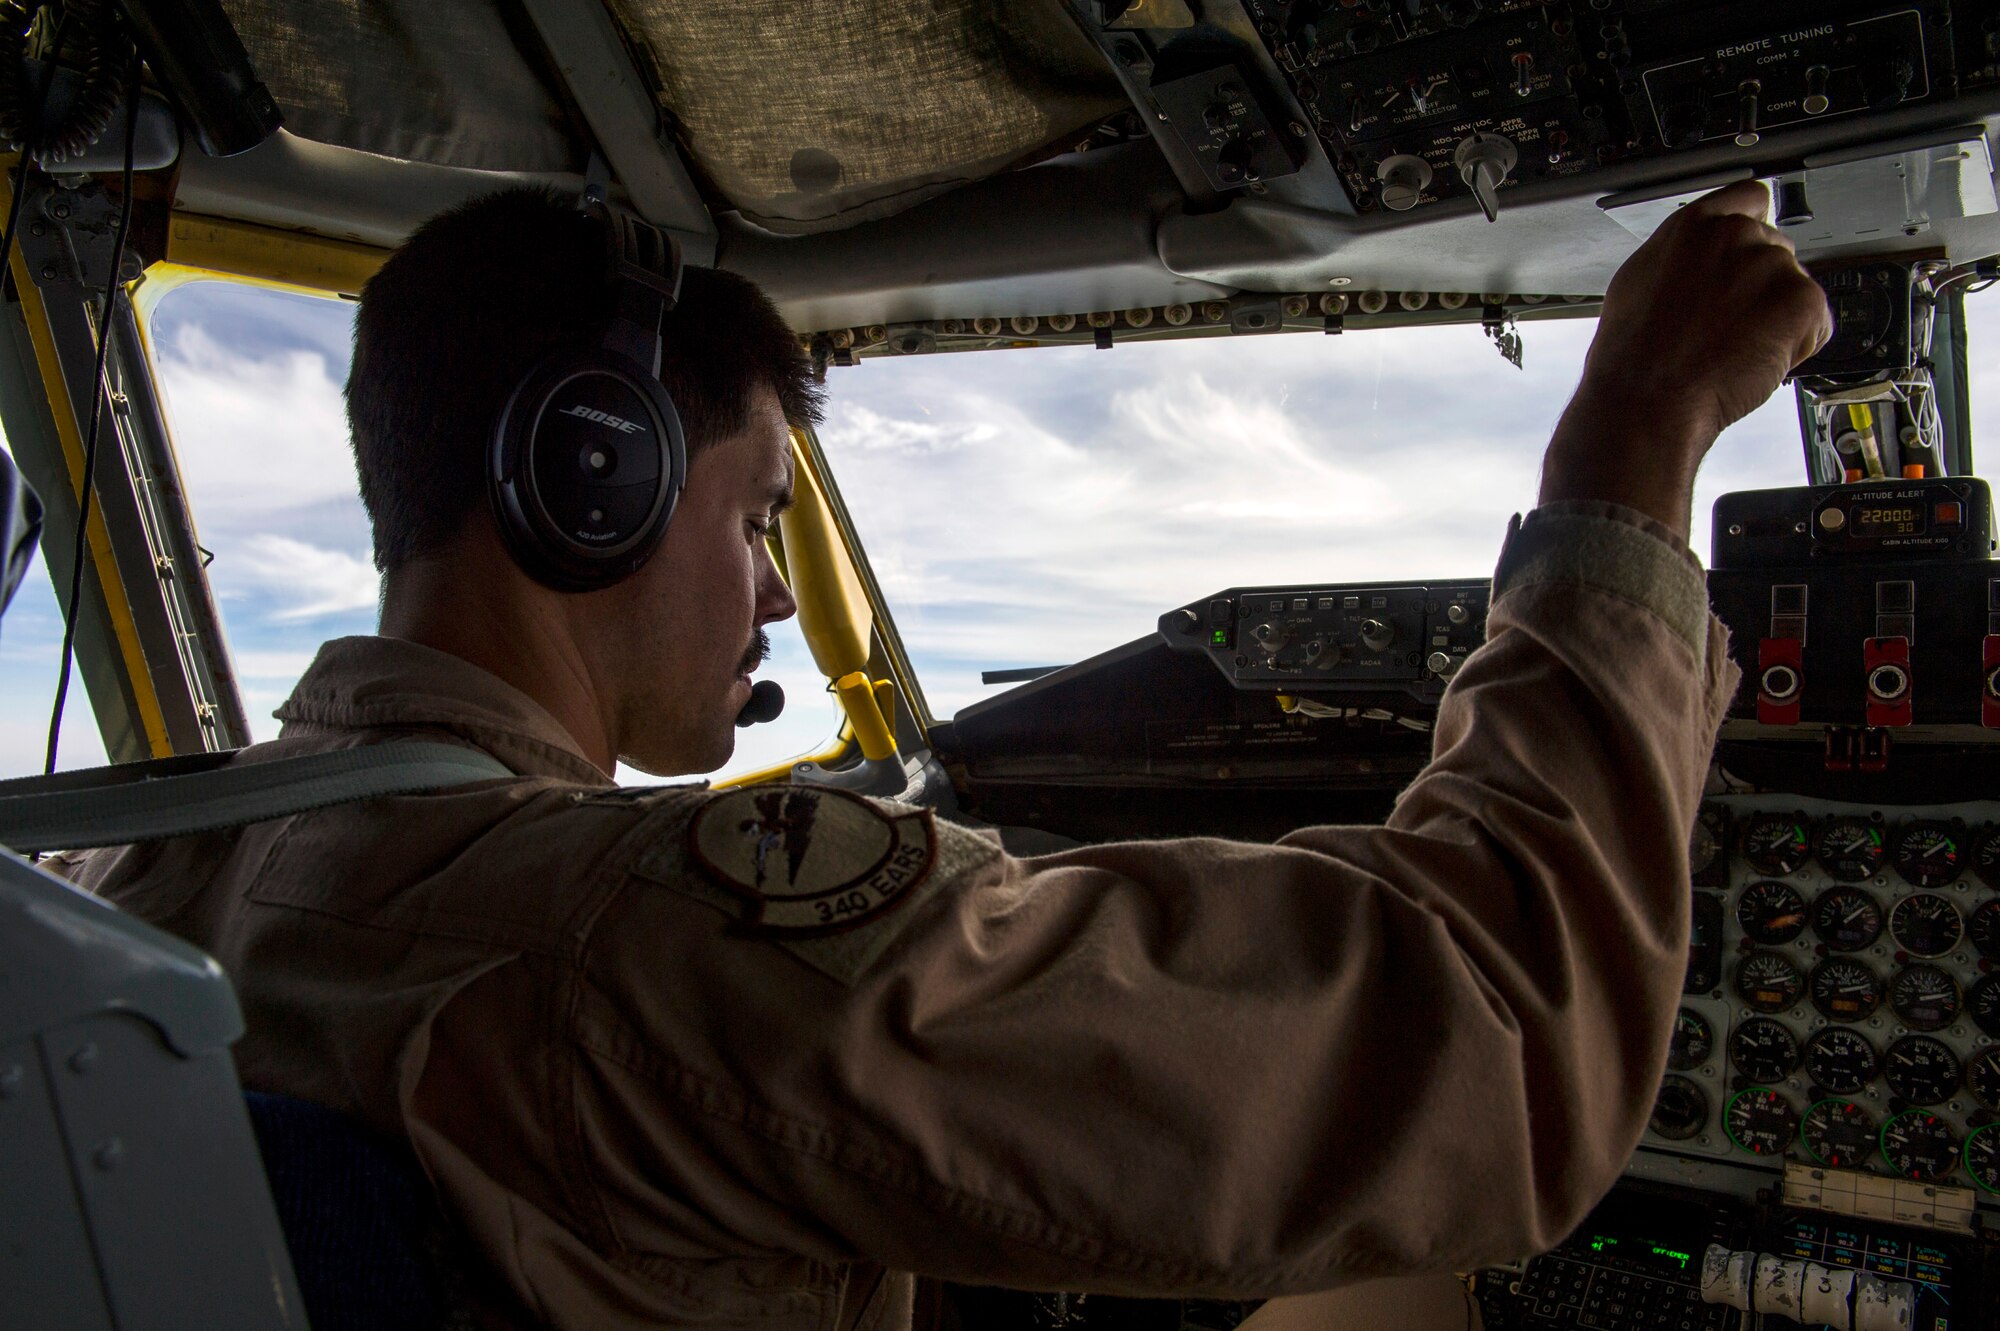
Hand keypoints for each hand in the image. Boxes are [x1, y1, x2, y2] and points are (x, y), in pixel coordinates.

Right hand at [1540, 180, 1832, 535]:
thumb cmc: (1631, 357)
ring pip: (1794, 290)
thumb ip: (1680, 256)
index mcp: (1692, 226)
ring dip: (1777, 320)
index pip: (1749, 198)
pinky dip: (1797, 347)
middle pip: (1775, 250)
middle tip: (1727, 326)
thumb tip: (1697, 256)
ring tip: (1733, 349)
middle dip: (1761, 286)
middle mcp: (1734, 235)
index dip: (1753, 228)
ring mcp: (1770, 265)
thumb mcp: (1638, 283)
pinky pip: (1816, 324)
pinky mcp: (1800, 300)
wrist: (1646, 401)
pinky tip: (1754, 361)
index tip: (1749, 251)